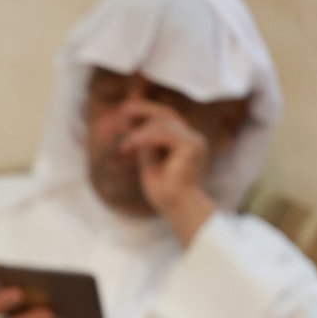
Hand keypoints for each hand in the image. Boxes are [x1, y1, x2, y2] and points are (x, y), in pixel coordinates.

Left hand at [117, 101, 216, 244]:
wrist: (177, 207)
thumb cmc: (163, 190)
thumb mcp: (148, 158)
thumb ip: (143, 140)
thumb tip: (127, 120)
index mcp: (185, 140)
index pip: (166, 117)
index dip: (145, 109)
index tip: (123, 111)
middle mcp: (193, 138)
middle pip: (166, 113)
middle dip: (142, 109)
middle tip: (121, 112)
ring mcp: (195, 141)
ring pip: (163, 123)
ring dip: (139, 133)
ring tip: (125, 148)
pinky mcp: (192, 147)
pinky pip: (165, 133)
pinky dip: (145, 137)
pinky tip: (131, 147)